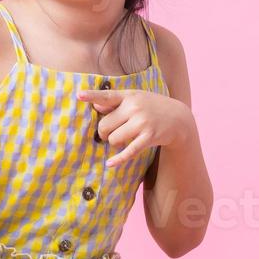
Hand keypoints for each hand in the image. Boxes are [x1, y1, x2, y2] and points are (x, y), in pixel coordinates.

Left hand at [76, 87, 192, 167]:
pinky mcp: (149, 137)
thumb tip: (95, 105)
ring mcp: (142, 122)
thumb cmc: (151, 107)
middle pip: (104, 125)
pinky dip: (118, 159)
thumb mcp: (135, 99)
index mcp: (129, 96)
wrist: (178, 118)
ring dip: (114, 143)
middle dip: (104, 133)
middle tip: (110, 133)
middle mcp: (135, 108)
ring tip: (122, 139)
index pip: (107, 95)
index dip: (92, 96)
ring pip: (113, 139)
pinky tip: (110, 164)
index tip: (79, 95)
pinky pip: (128, 151)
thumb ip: (115, 102)